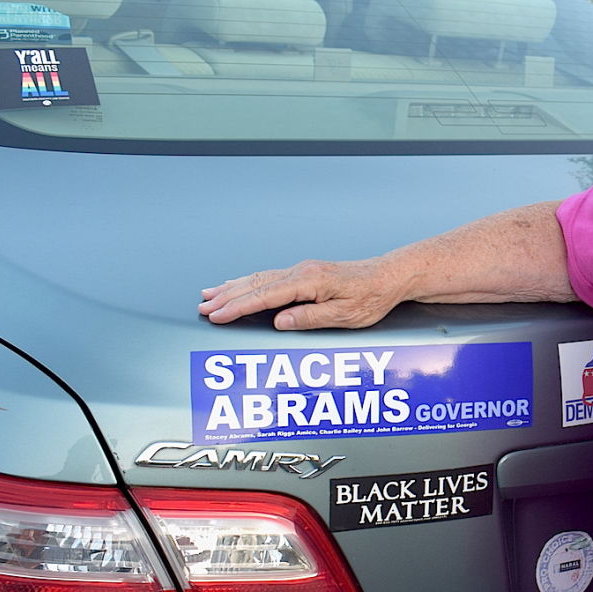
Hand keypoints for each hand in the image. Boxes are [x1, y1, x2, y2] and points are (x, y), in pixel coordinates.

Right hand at [199, 255, 406, 329]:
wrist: (389, 276)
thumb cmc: (372, 297)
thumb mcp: (345, 315)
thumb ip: (310, 318)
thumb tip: (279, 321)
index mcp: (309, 281)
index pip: (265, 296)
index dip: (238, 307)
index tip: (216, 315)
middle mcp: (302, 271)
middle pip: (255, 284)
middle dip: (226, 296)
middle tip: (202, 307)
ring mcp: (303, 270)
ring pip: (259, 278)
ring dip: (232, 287)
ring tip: (209, 294)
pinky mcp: (306, 272)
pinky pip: (269, 276)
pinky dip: (248, 281)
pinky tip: (239, 284)